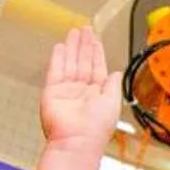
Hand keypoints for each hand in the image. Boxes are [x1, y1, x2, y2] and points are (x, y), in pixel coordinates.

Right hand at [38, 27, 121, 153]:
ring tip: (74, 31)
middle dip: (84, 45)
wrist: (76, 141)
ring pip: (70, 62)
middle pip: (83, 62)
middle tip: (85, 28)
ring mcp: (67, 90)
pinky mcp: (53, 91)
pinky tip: (61, 46)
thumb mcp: (113, 103)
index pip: (97, 68)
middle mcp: (82, 90)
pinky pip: (56, 70)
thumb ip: (113, 86)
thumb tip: (117, 72)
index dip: (96, 53)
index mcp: (98, 93)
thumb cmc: (96, 128)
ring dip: (72, 47)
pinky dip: (58, 58)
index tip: (96, 39)